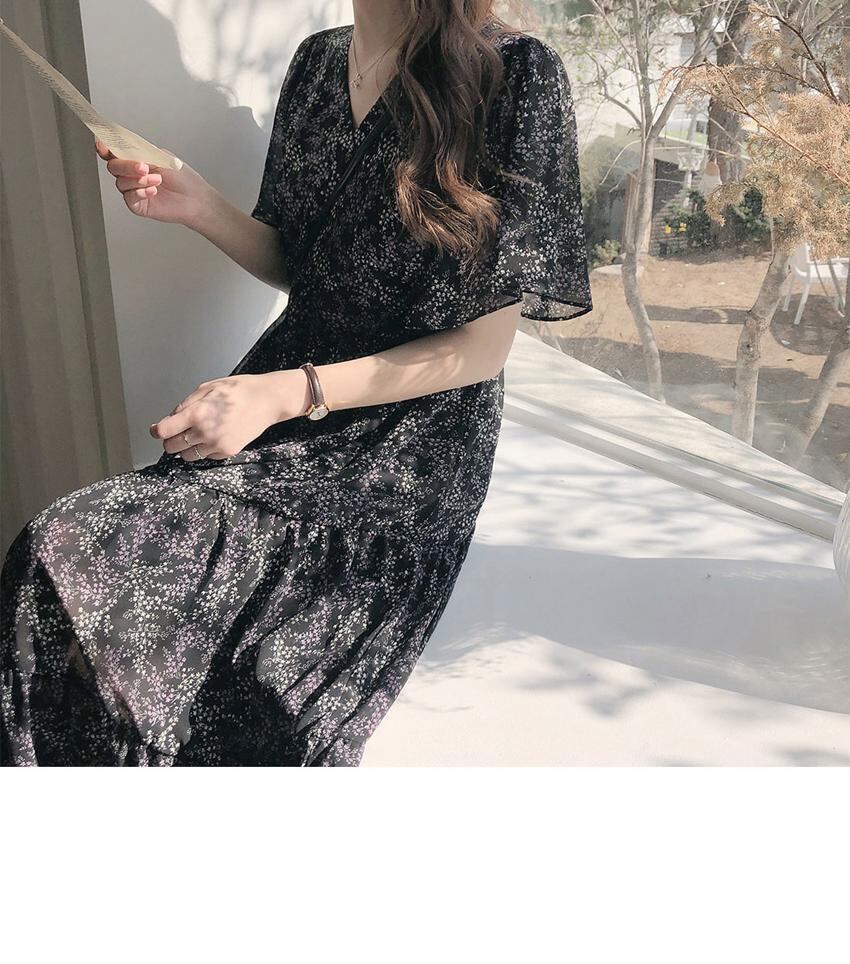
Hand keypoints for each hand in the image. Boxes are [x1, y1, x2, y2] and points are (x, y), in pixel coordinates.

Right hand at [95, 138, 217, 226]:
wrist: (195, 198)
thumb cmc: (183, 178)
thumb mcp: (161, 157)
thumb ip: (140, 152)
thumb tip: (123, 145)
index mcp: (136, 159)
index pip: (114, 152)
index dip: (105, 148)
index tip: (103, 146)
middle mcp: (132, 174)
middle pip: (114, 166)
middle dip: (127, 166)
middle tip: (144, 167)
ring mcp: (133, 190)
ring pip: (120, 182)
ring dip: (139, 180)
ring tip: (157, 180)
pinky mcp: (137, 205)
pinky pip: (129, 198)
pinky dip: (140, 193)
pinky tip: (153, 191)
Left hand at [150, 371, 311, 460]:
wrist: (267, 400)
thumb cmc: (239, 390)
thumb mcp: (207, 387)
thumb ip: (186, 404)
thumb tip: (171, 418)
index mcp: (197, 413)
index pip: (164, 430)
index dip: (156, 430)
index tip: (156, 430)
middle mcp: (205, 432)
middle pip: (172, 447)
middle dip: (170, 440)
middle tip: (177, 432)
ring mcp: (217, 444)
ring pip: (188, 456)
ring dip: (187, 447)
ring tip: (196, 435)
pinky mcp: (228, 451)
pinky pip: (206, 457)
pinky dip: (204, 449)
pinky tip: (213, 436)